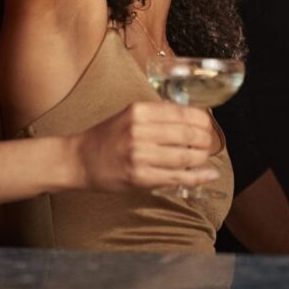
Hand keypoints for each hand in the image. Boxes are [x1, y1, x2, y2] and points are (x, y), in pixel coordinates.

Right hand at [72, 100, 219, 192]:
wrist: (79, 159)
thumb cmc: (107, 137)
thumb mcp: (130, 115)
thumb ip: (158, 116)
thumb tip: (194, 120)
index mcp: (139, 111)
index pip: (183, 113)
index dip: (202, 120)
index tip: (207, 125)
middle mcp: (140, 130)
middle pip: (188, 134)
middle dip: (206, 140)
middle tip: (209, 143)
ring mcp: (139, 155)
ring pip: (186, 156)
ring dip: (202, 158)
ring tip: (204, 158)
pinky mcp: (139, 177)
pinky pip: (177, 177)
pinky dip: (198, 177)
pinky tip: (209, 175)